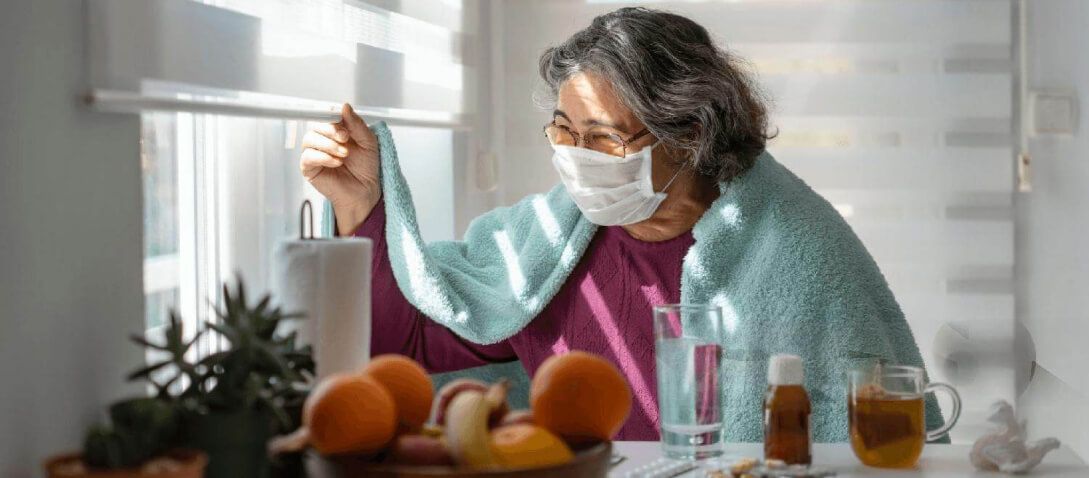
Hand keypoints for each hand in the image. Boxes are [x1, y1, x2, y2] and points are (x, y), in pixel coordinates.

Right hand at [300, 103, 380, 235]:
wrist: (365, 190)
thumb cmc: (366, 167)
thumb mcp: (367, 142)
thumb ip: (357, 125)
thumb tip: (344, 106)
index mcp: (336, 131)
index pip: (326, 116)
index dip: (332, 116)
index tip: (342, 119)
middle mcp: (323, 140)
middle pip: (316, 125)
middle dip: (331, 130)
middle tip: (345, 139)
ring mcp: (314, 153)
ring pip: (310, 139)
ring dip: (329, 145)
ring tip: (344, 154)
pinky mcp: (309, 168)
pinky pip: (308, 156)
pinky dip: (323, 157)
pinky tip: (337, 162)